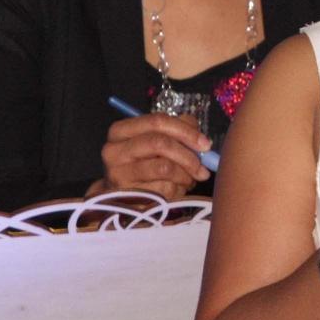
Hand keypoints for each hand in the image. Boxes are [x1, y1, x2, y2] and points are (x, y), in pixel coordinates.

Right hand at [90, 113, 212, 199]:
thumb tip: (198, 135)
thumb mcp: (158, 142)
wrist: (125, 198)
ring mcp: (118, 174)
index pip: (157, 121)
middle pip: (159, 143)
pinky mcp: (127, 195)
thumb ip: (178, 130)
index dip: (186, 131)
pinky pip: (163, 189)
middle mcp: (114, 150)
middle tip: (203, 167)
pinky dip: (178, 190)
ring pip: (164, 167)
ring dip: (185, 175)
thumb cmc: (145, 165)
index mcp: (121, 130)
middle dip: (188, 155)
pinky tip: (177, 189)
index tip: (205, 144)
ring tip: (190, 179)